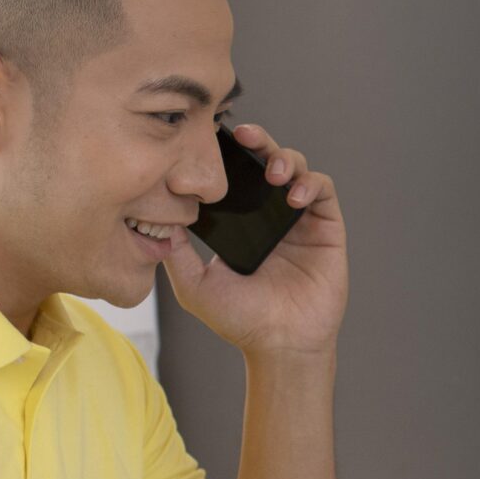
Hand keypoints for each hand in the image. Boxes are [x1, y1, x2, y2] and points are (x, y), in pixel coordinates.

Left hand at [164, 125, 347, 359]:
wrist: (280, 344)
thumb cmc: (240, 320)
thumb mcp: (194, 285)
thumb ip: (175, 252)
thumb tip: (153, 219)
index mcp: (241, 221)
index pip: (234, 176)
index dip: (226, 155)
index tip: (209, 139)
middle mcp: (270, 214)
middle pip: (266, 160)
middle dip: (258, 141)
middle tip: (244, 134)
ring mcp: (299, 219)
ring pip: (297, 167)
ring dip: (286, 158)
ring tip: (273, 172)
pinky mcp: (326, 227)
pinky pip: (323, 190)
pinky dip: (310, 183)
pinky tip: (293, 195)